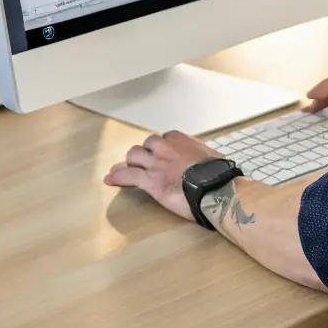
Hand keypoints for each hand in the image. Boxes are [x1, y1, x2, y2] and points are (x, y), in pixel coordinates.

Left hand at [104, 130, 220, 221]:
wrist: (216, 189)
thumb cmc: (218, 174)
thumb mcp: (210, 155)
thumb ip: (198, 154)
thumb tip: (201, 159)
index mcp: (180, 139)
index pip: (164, 138)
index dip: (162, 149)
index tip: (164, 157)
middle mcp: (164, 147)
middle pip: (146, 145)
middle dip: (145, 154)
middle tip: (147, 165)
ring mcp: (155, 163)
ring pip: (133, 156)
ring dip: (131, 163)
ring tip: (130, 170)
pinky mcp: (149, 181)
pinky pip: (127, 175)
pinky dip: (117, 177)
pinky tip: (109, 180)